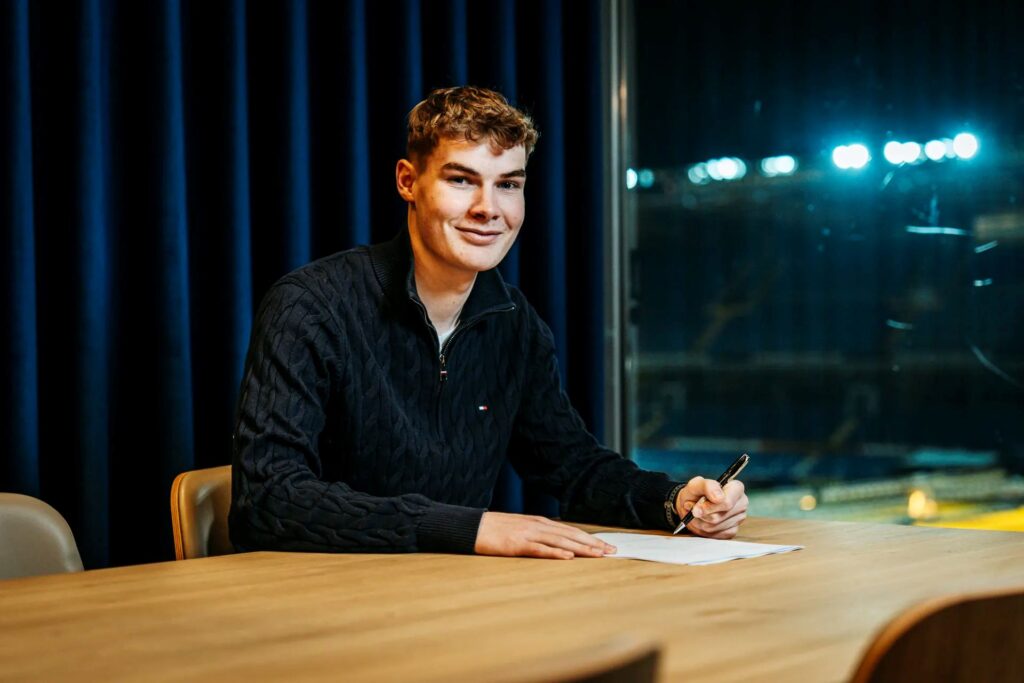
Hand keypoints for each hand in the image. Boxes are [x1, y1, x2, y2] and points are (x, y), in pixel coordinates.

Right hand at [474, 511, 616, 559]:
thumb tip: (558, 544)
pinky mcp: (517, 544)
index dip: (590, 538)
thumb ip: (540, 534)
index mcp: (540, 523)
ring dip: (581, 548)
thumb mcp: (522, 529)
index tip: (606, 545)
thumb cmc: (497, 530)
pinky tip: (568, 557)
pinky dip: (555, 553)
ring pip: (560, 541)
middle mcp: (538, 526)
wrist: (473, 526)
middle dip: (593, 543)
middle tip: (612, 551)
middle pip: (571, 535)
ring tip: (598, 554)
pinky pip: (540, 549)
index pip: (571, 531)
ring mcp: (528, 534)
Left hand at [675, 476, 747, 539]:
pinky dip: (703, 529)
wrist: (692, 505)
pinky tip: (702, 521)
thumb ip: (707, 486)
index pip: (727, 502)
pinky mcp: (732, 531)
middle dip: (702, 514)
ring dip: (700, 522)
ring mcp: (739, 519)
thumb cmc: (696, 493)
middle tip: (693, 510)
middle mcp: (741, 503)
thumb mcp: (696, 485)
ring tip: (696, 514)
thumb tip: (718, 497)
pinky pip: (715, 534)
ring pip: (715, 526)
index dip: (709, 506)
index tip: (696, 508)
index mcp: (736, 488)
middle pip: (719, 516)